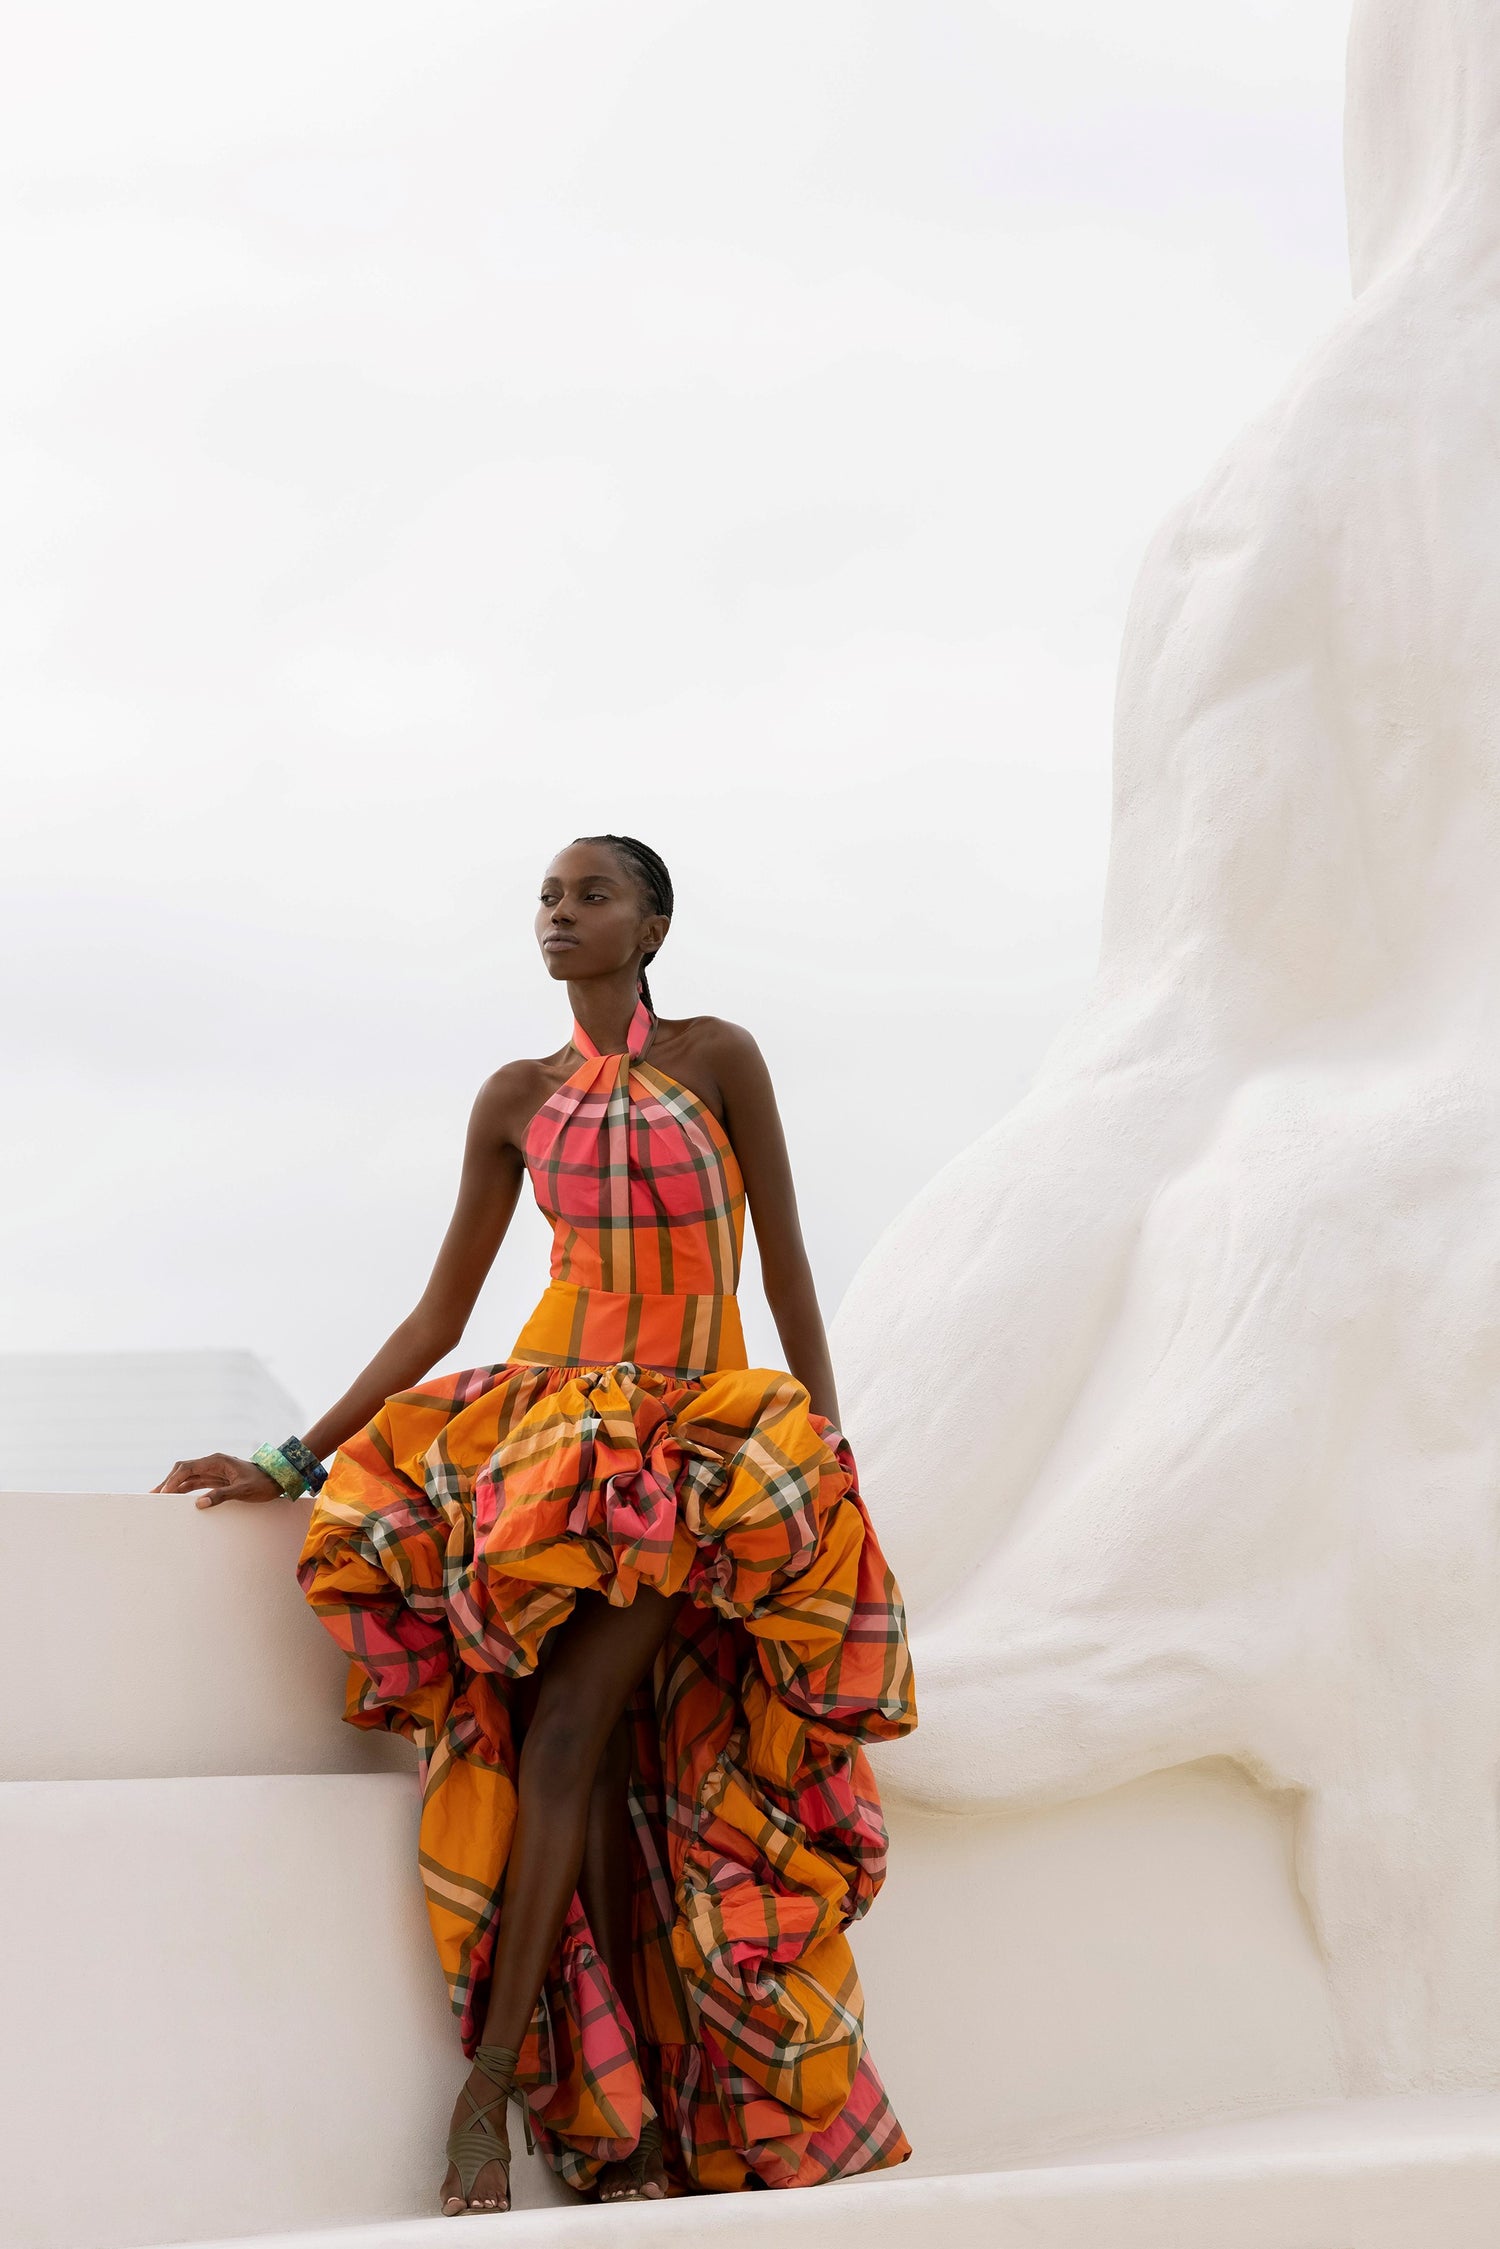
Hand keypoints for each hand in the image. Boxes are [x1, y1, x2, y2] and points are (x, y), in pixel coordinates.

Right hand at [153, 1453, 285, 1508]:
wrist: (276, 1480)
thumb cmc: (262, 1483)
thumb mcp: (243, 1490)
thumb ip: (221, 1495)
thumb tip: (199, 1503)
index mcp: (216, 1461)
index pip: (188, 1467)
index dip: (173, 1479)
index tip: (163, 1492)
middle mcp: (212, 1463)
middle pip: (183, 1470)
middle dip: (168, 1481)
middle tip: (153, 1495)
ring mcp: (213, 1471)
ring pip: (186, 1477)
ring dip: (173, 1486)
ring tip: (157, 1498)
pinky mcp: (215, 1480)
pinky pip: (194, 1484)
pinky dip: (183, 1490)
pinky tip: (173, 1498)